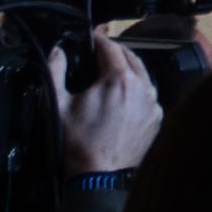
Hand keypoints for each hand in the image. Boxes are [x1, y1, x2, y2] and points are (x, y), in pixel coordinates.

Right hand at [52, 32, 160, 174]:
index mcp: (119, 80)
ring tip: (109, 71)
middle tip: (99, 52)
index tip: (90, 38)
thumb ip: (55, 70)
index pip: (111, 48)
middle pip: (131, 57)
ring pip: (143, 75)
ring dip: (127, 68)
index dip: (98, 40)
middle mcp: (142, 88)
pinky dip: (136, 88)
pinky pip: (148, 94)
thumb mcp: (57, 102)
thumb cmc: (77, 140)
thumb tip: (58, 52)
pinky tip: (122, 94)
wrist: (98, 173)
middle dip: (114, 51)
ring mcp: (153, 104)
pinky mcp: (156, 118)